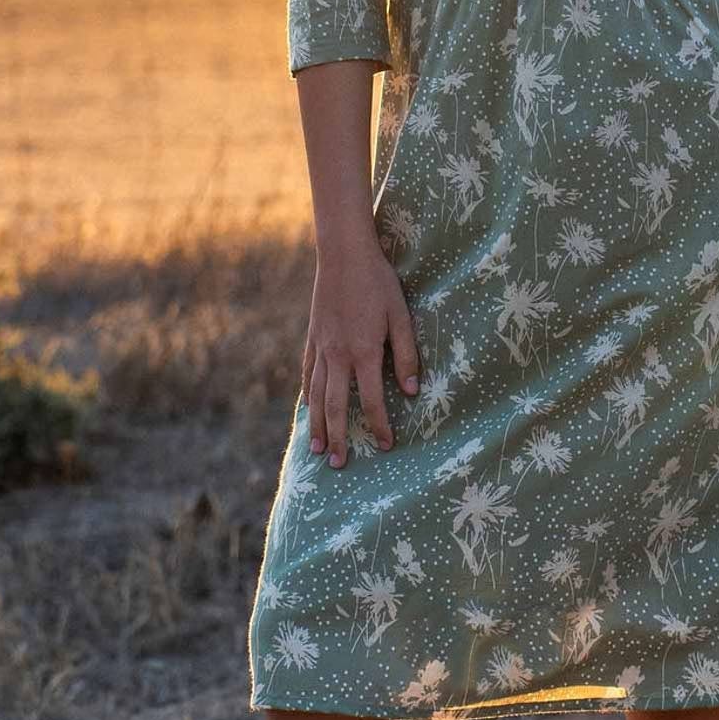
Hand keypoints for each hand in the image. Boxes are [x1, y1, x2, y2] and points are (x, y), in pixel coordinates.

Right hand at [301, 236, 421, 468]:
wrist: (344, 255)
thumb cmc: (378, 283)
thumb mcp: (401, 316)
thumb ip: (407, 355)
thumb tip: (411, 392)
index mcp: (364, 352)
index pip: (371, 400)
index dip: (379, 425)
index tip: (386, 445)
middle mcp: (338, 356)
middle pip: (335, 406)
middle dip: (339, 437)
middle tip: (339, 465)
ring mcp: (321, 347)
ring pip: (315, 395)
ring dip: (317, 424)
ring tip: (317, 449)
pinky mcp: (312, 337)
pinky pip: (307, 373)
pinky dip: (307, 395)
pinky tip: (308, 408)